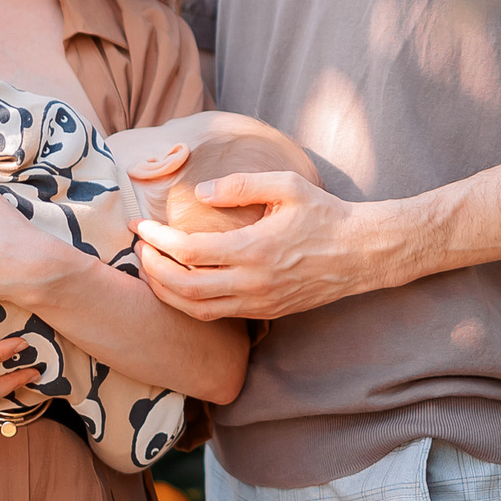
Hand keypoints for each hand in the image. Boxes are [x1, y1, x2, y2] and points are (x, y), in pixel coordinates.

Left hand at [132, 170, 396, 320]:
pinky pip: (216, 315)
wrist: (362, 253)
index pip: (189, 251)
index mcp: (254, 249)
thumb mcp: (287, 187)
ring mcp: (259, 302)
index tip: (140, 225)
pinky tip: (181, 284)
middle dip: (152, 269)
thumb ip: (242, 185)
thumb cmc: (326, 214)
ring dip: (166, 292)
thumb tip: (200, 194)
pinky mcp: (266, 311)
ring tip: (150, 268)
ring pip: (196, 309)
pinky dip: (189, 303)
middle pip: (184, 287)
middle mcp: (253, 283)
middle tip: (138, 248)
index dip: (157, 239)